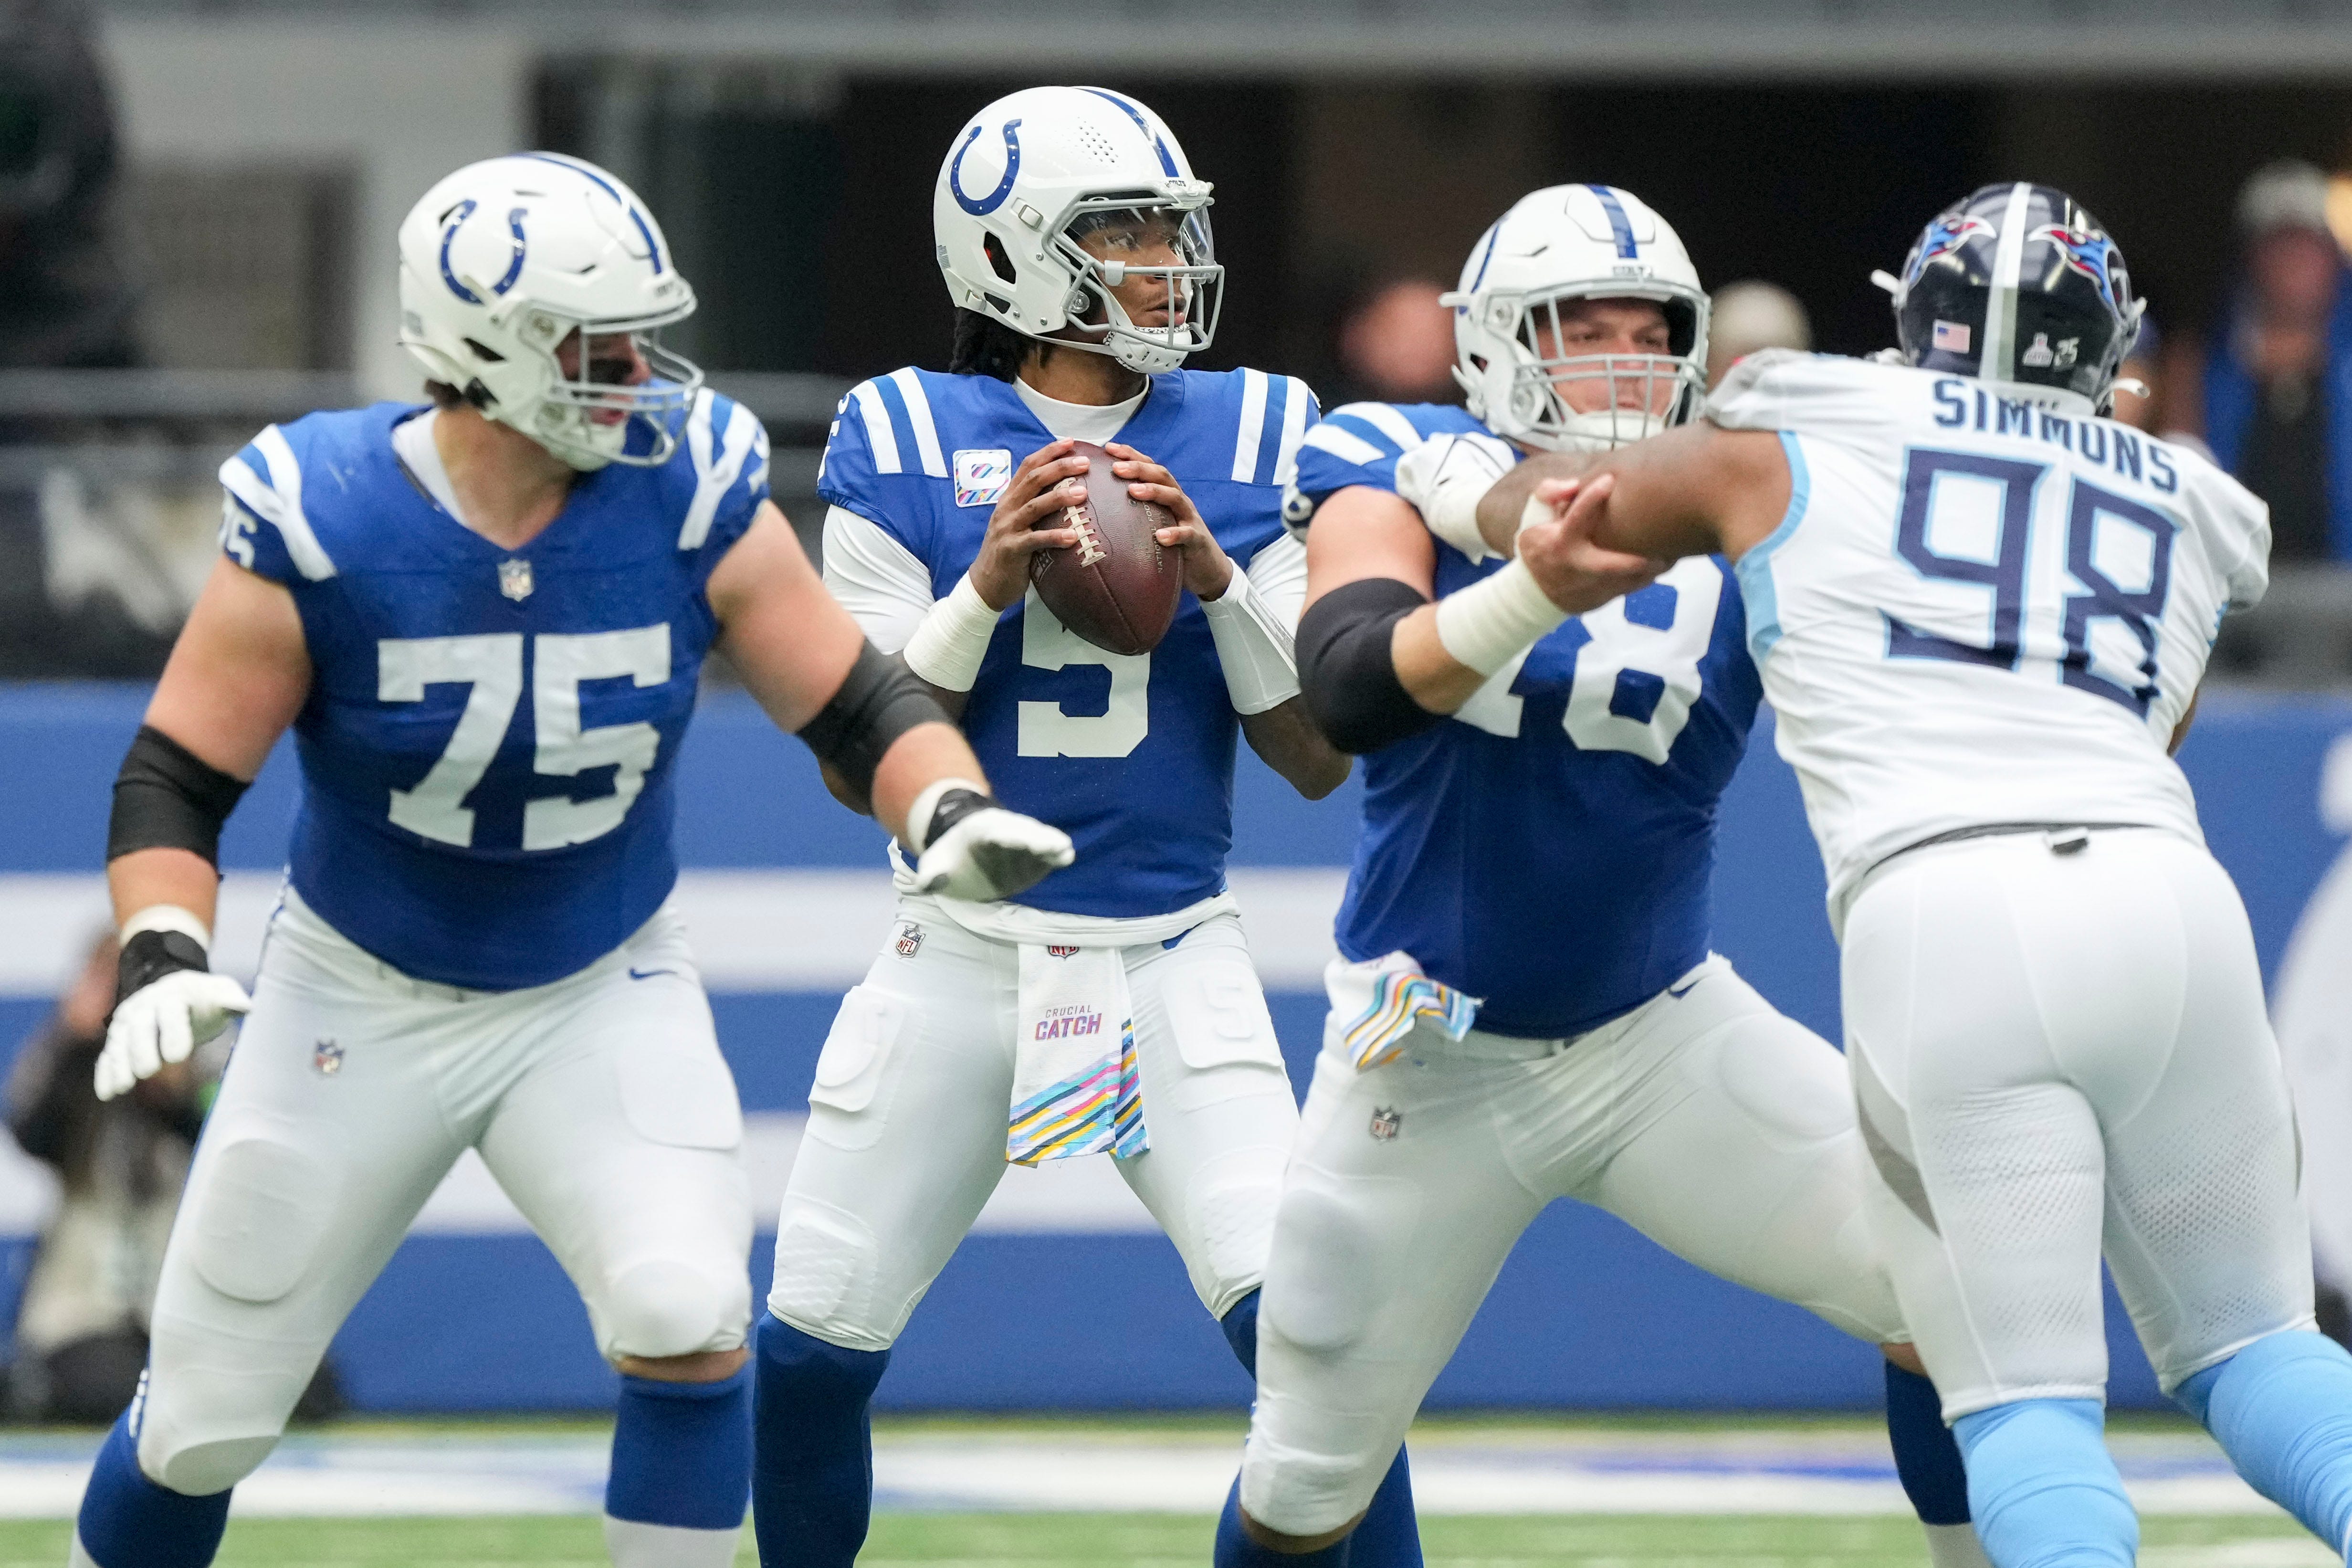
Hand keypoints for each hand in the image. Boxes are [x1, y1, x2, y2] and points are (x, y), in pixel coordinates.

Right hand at [96, 968, 249, 1100]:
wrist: (178, 989)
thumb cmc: (205, 996)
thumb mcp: (222, 991)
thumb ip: (231, 999)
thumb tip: (246, 1007)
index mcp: (174, 994)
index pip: (171, 1011)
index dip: (173, 1032)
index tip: (178, 1056)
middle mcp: (145, 1006)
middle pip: (140, 1027)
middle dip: (142, 1049)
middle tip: (148, 1071)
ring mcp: (129, 1021)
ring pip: (120, 1042)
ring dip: (119, 1065)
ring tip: (121, 1088)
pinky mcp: (119, 1037)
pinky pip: (109, 1054)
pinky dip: (105, 1072)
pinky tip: (106, 1093)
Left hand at [912, 791, 1076, 902]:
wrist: (963, 853)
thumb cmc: (949, 859)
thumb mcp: (934, 865)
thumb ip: (932, 874)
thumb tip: (928, 884)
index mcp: (978, 831)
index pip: (993, 833)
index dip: (1006, 836)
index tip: (1017, 839)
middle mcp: (1003, 831)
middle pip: (1022, 833)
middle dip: (1036, 839)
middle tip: (1054, 844)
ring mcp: (1019, 841)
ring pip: (1037, 840)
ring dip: (1049, 845)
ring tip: (1065, 852)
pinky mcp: (1030, 854)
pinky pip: (1043, 853)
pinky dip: (1053, 855)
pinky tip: (1065, 858)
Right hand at [969, 440, 1088, 609]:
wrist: (985, 583)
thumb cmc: (1010, 551)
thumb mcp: (1018, 522)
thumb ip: (1035, 506)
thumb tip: (1066, 491)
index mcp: (1009, 498)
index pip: (1027, 467)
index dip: (1048, 453)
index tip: (1070, 442)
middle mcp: (1006, 508)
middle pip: (1033, 480)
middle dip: (1059, 468)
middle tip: (1084, 462)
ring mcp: (1007, 528)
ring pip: (1034, 506)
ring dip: (1059, 497)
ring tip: (1083, 493)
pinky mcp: (1012, 550)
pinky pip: (1035, 540)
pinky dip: (1054, 536)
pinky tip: (1073, 536)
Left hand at [1108, 443, 1232, 600]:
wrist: (1208, 568)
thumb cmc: (1175, 544)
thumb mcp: (1155, 523)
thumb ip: (1135, 512)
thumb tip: (1100, 507)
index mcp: (1167, 494)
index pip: (1150, 468)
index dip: (1131, 455)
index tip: (1109, 448)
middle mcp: (1179, 501)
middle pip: (1162, 476)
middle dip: (1139, 468)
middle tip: (1117, 467)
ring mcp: (1189, 519)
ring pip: (1174, 497)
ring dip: (1153, 491)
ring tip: (1132, 490)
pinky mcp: (1197, 540)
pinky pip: (1187, 534)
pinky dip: (1174, 534)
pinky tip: (1160, 536)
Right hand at [1519, 474, 1669, 614]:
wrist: (1535, 594)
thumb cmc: (1542, 545)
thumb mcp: (1535, 517)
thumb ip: (1549, 493)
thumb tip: (1572, 484)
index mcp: (1559, 541)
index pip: (1574, 518)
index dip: (1590, 499)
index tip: (1609, 480)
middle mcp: (1575, 565)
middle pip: (1607, 565)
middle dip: (1634, 560)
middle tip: (1662, 549)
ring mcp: (1589, 586)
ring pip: (1626, 581)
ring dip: (1651, 570)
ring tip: (1674, 554)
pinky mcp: (1601, 598)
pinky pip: (1630, 588)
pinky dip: (1648, 577)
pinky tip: (1665, 563)